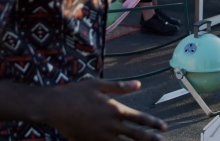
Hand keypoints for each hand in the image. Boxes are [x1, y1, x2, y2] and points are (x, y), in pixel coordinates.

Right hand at [49, 79, 165, 140]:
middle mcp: (111, 125)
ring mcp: (101, 136)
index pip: (139, 118)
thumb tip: (138, 84)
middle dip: (150, 139)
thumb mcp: (98, 84)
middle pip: (136, 135)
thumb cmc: (76, 92)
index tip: (164, 127)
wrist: (54, 107)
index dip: (153, 123)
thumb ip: (119, 87)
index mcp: (114, 109)